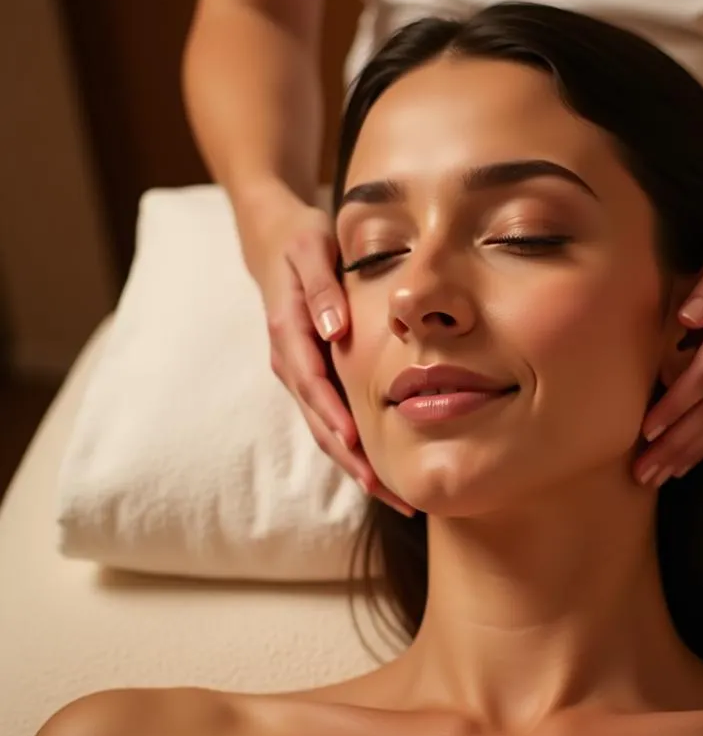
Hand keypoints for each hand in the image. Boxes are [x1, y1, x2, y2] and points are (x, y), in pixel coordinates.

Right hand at [248, 198, 415, 515]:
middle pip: (319, 422)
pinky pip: (331, 418)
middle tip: (389, 493)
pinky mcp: (312, 376)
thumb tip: (333, 328)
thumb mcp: (312, 248)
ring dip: (356, 464)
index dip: (334, 417)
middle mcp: (290, 361)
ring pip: (325, 428)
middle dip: (352, 461)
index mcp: (289, 333)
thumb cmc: (301, 240)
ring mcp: (299, 373)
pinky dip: (354, 447)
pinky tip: (382, 469)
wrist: (275, 239)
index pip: (312, 384)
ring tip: (394, 497)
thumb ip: (322, 286)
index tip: (359, 445)